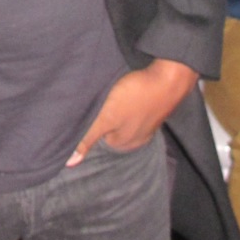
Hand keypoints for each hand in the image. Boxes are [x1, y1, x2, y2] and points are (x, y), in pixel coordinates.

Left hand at [66, 59, 198, 164]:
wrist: (169, 76)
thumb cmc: (136, 96)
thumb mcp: (106, 117)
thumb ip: (87, 138)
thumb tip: (70, 163)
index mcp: (124, 144)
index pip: (96, 138)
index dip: (87, 124)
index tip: (82, 111)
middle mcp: (136, 138)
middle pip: (109, 128)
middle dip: (101, 116)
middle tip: (95, 100)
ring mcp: (146, 123)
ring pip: (121, 117)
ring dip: (114, 107)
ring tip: (109, 94)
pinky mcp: (151, 107)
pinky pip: (132, 107)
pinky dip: (127, 100)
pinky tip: (125, 91)